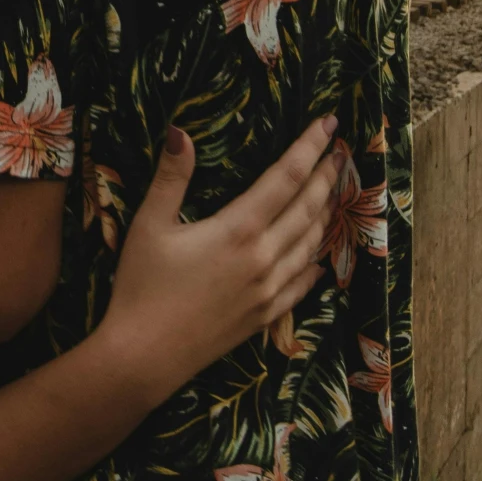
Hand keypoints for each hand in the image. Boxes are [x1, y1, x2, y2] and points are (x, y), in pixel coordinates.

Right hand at [101, 114, 340, 397]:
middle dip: (326, 175)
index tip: (328, 124)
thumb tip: (181, 132)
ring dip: (326, 213)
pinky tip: (319, 259)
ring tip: (333, 192)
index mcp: (238, 229)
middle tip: (341, 150)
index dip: (309, 148)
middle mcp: (264, 257)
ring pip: (310, 244)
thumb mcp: (149, 224)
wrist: (144, 356)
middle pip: (307, 208)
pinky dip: (315, 264)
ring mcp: (269, 290)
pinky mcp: (265, 316)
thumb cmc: (141, 286)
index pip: (285, 178)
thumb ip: (171, 177)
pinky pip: (302, 284)